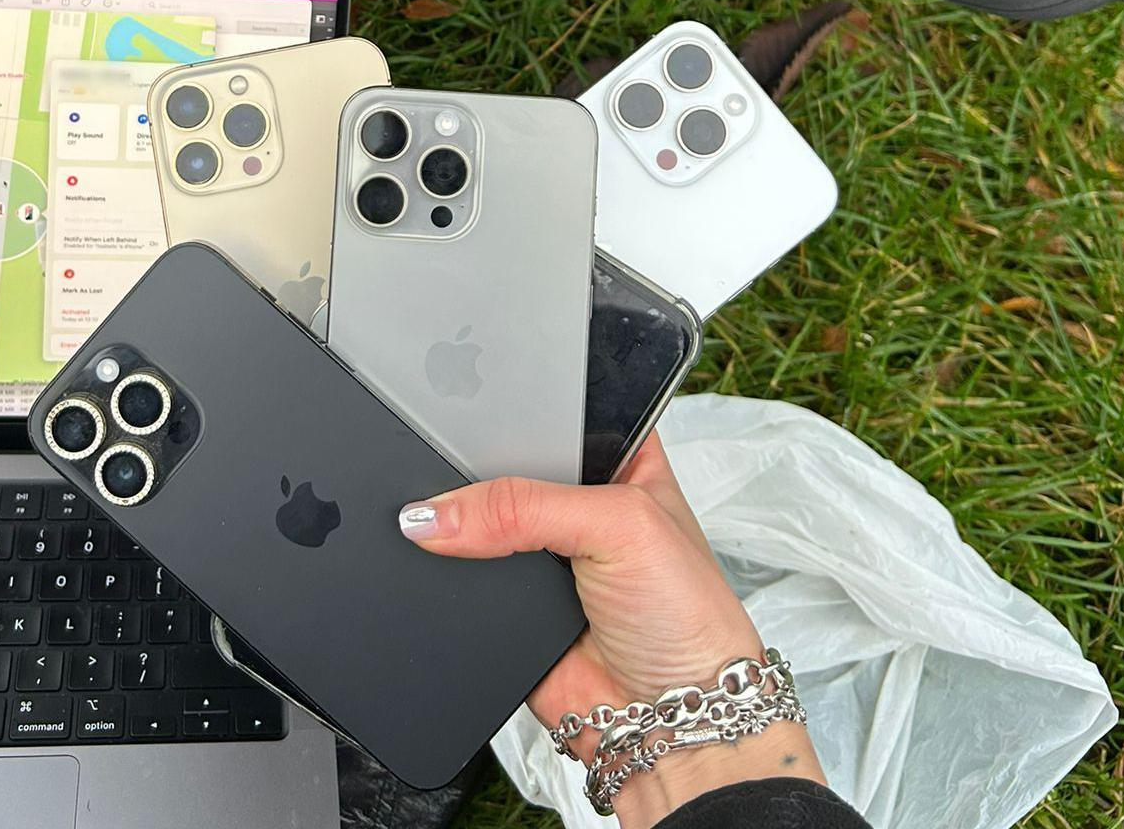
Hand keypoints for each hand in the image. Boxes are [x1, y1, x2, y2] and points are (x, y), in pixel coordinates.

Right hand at [398, 433, 823, 826]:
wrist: (667, 718)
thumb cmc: (687, 615)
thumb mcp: (619, 525)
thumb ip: (526, 506)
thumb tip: (436, 513)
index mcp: (618, 461)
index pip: (551, 415)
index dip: (514, 408)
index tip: (465, 405)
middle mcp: (576, 503)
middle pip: (502, 467)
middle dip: (476, 474)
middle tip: (455, 476)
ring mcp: (537, 555)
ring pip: (474, 527)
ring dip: (459, 531)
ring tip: (452, 527)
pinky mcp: (504, 604)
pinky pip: (458, 581)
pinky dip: (448, 578)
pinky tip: (448, 569)